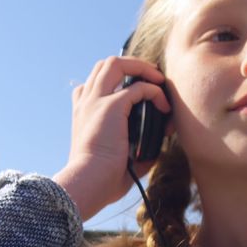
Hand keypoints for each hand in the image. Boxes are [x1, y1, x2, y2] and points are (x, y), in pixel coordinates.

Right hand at [53, 56, 170, 221]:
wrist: (88, 182)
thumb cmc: (100, 180)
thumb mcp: (116, 160)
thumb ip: (133, 151)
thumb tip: (153, 153)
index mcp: (81, 113)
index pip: (90, 84)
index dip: (113, 81)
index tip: (134, 93)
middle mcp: (86, 102)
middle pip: (105, 65)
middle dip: (131, 64)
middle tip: (152, 78)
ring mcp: (97, 101)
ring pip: (116, 63)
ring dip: (141, 68)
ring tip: (159, 81)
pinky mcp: (111, 107)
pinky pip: (139, 87)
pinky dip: (155, 92)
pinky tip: (164, 108)